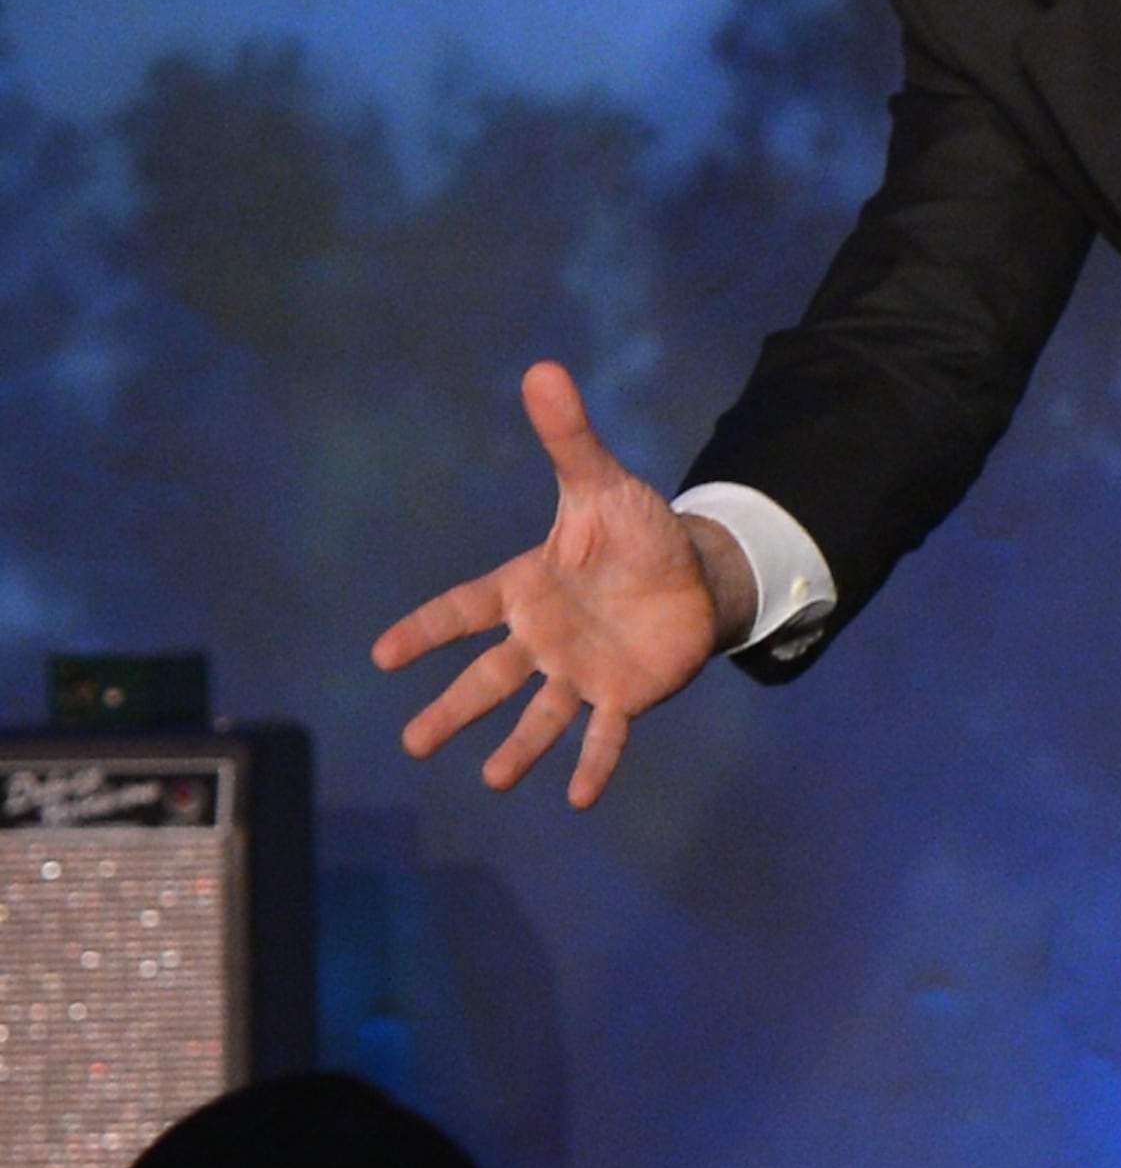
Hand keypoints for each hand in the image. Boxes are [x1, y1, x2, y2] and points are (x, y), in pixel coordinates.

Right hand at [372, 360, 744, 810]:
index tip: (382, 654)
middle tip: (413, 744)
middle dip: (452, 709)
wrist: (690, 571)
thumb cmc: (634, 530)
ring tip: (492, 779)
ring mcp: (580, 670)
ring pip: (539, 714)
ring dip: (517, 748)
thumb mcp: (601, 482)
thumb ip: (568, 437)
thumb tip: (543, 369)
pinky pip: (604, 733)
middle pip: (489, 678)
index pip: (463, 609)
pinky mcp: (623, 693)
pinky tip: (579, 798)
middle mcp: (543, 638)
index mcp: (526, 588)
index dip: (425, 630)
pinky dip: (592, 764)